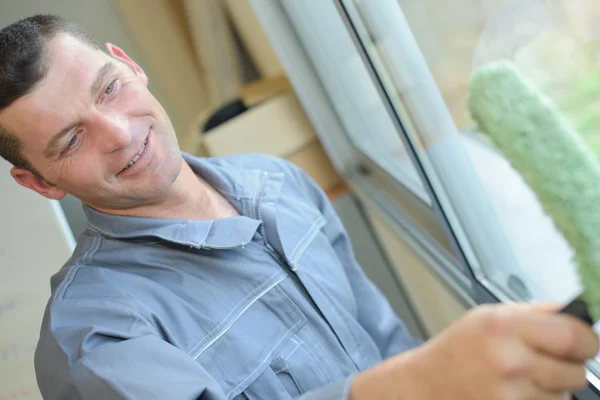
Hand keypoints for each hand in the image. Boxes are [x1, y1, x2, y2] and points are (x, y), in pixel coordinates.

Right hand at [350, 302, 598, 399]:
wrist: (425, 385)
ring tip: (519, 377)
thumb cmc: (457, 350)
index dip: (587, 340)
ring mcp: (510, 394)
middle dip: (569, 366)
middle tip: (547, 360)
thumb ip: (535, 313)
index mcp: (504, 327)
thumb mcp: (489, 316)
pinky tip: (514, 391)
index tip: (584, 342)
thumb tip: (578, 315)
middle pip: (576, 372)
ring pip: (564, 395)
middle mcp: (509, 361)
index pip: (574, 336)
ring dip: (551, 387)